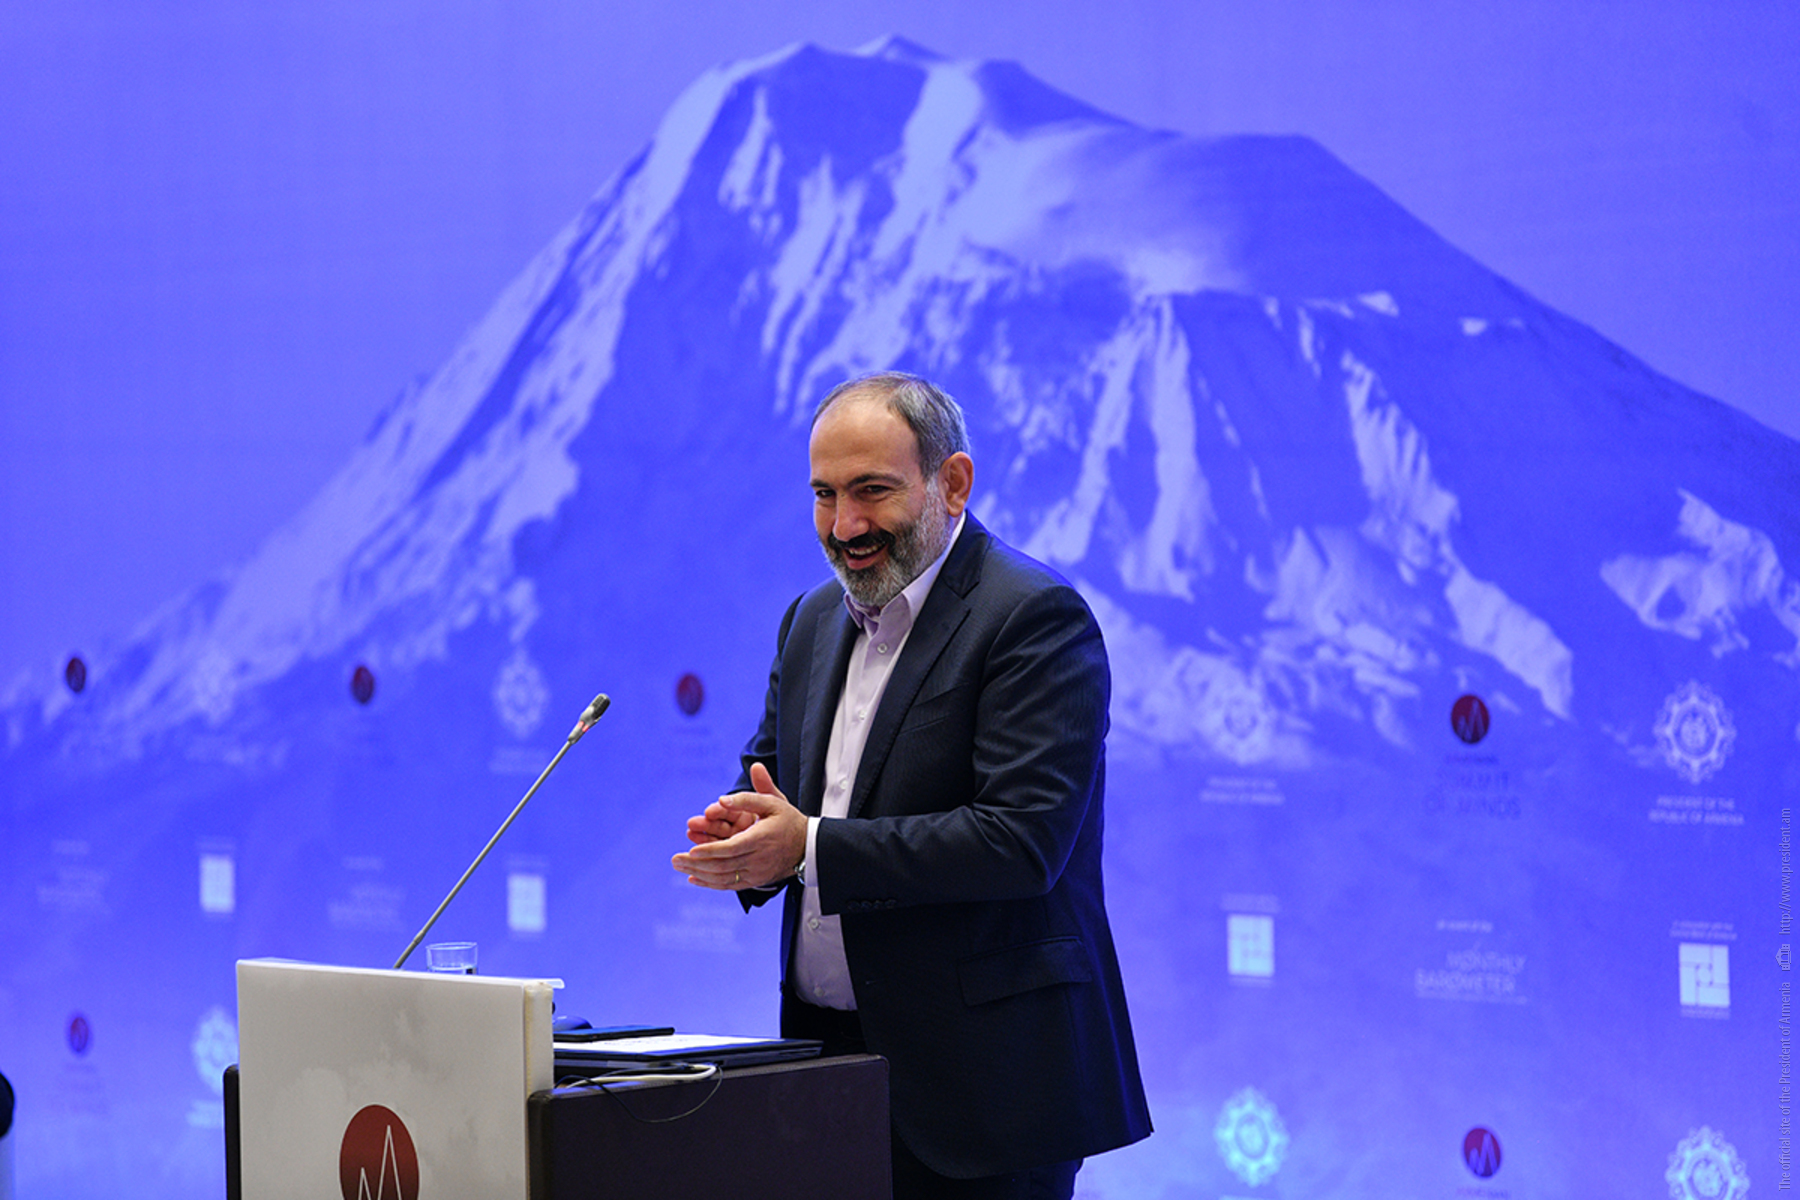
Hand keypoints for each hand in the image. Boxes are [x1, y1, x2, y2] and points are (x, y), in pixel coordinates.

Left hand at [671, 763, 805, 889]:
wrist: (808, 846)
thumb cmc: (788, 821)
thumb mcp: (773, 802)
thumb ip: (747, 797)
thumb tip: (722, 797)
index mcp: (761, 838)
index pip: (731, 848)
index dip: (710, 850)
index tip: (691, 849)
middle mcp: (758, 859)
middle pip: (723, 865)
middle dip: (696, 863)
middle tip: (674, 859)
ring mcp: (756, 873)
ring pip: (724, 878)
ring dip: (699, 874)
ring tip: (679, 868)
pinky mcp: (755, 881)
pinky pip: (730, 885)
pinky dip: (711, 884)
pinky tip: (694, 878)